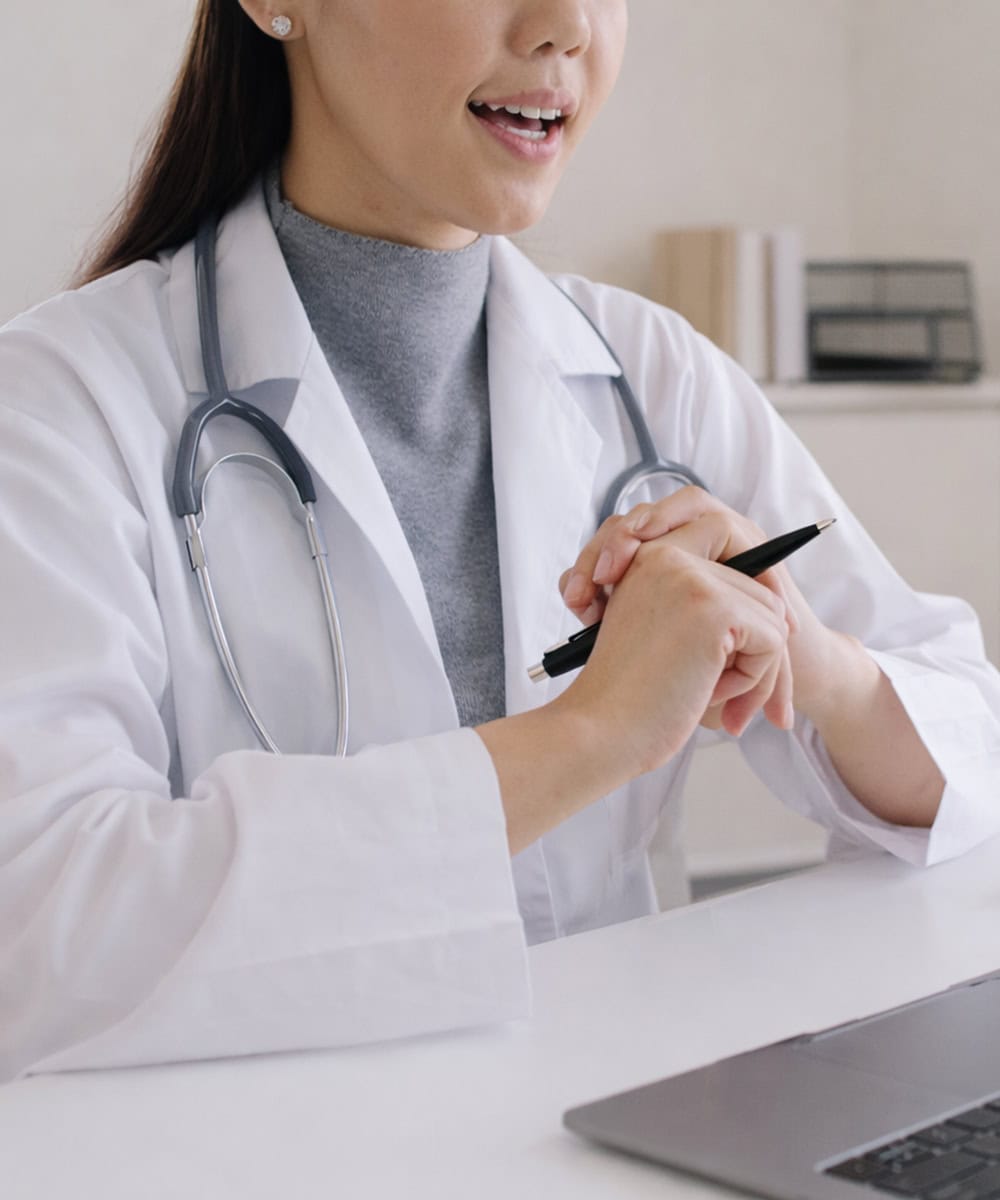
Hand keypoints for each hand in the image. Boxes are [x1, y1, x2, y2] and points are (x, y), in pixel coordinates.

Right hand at [552, 511, 793, 780]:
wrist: (597, 730)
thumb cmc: (627, 697)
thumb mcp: (664, 636)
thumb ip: (704, 609)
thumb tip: (785, 613)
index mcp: (651, 557)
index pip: (731, 561)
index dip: (749, 609)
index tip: (750, 651)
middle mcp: (670, 555)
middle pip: (759, 593)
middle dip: (760, 650)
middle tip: (736, 702)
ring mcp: (692, 578)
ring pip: (773, 616)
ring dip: (756, 669)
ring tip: (711, 696)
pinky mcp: (714, 608)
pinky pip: (773, 641)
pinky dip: (754, 681)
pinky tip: (708, 694)